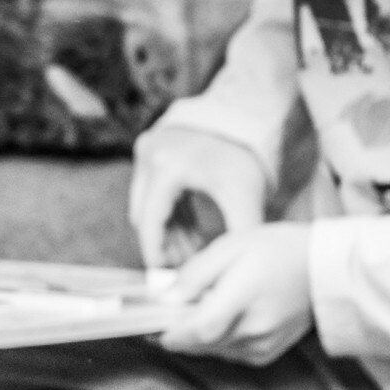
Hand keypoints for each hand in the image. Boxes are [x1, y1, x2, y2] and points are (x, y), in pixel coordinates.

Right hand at [129, 126, 269, 268]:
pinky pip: (154, 191)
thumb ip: (239, 234)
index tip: (164, 274)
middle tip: (184, 265)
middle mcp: (150, 157)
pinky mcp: (151, 151)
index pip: (151, 221)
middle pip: (145, 215)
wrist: (244, 115)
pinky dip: (171, 213)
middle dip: (164, 243)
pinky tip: (190, 231)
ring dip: (168, 230)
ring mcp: (147, 152)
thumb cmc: (244, 154)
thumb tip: (233, 273)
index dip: (155, 251)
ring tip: (192, 250)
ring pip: (148, 205)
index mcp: (167, 168)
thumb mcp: (244, 197)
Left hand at [157, 223, 313, 364]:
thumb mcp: (229, 247)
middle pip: (200, 343)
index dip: (170, 332)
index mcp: (244, 299)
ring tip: (201, 308)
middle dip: (179, 330)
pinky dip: (216, 340)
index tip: (151, 324)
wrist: (325, 268)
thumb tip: (164, 299)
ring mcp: (262, 346)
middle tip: (170, 311)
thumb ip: (194, 275)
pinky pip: (228, 353)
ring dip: (198, 336)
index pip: (199, 330)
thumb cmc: (277, 249)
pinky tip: (222, 319)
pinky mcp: (266, 353)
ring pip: (212, 350)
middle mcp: (254, 330)